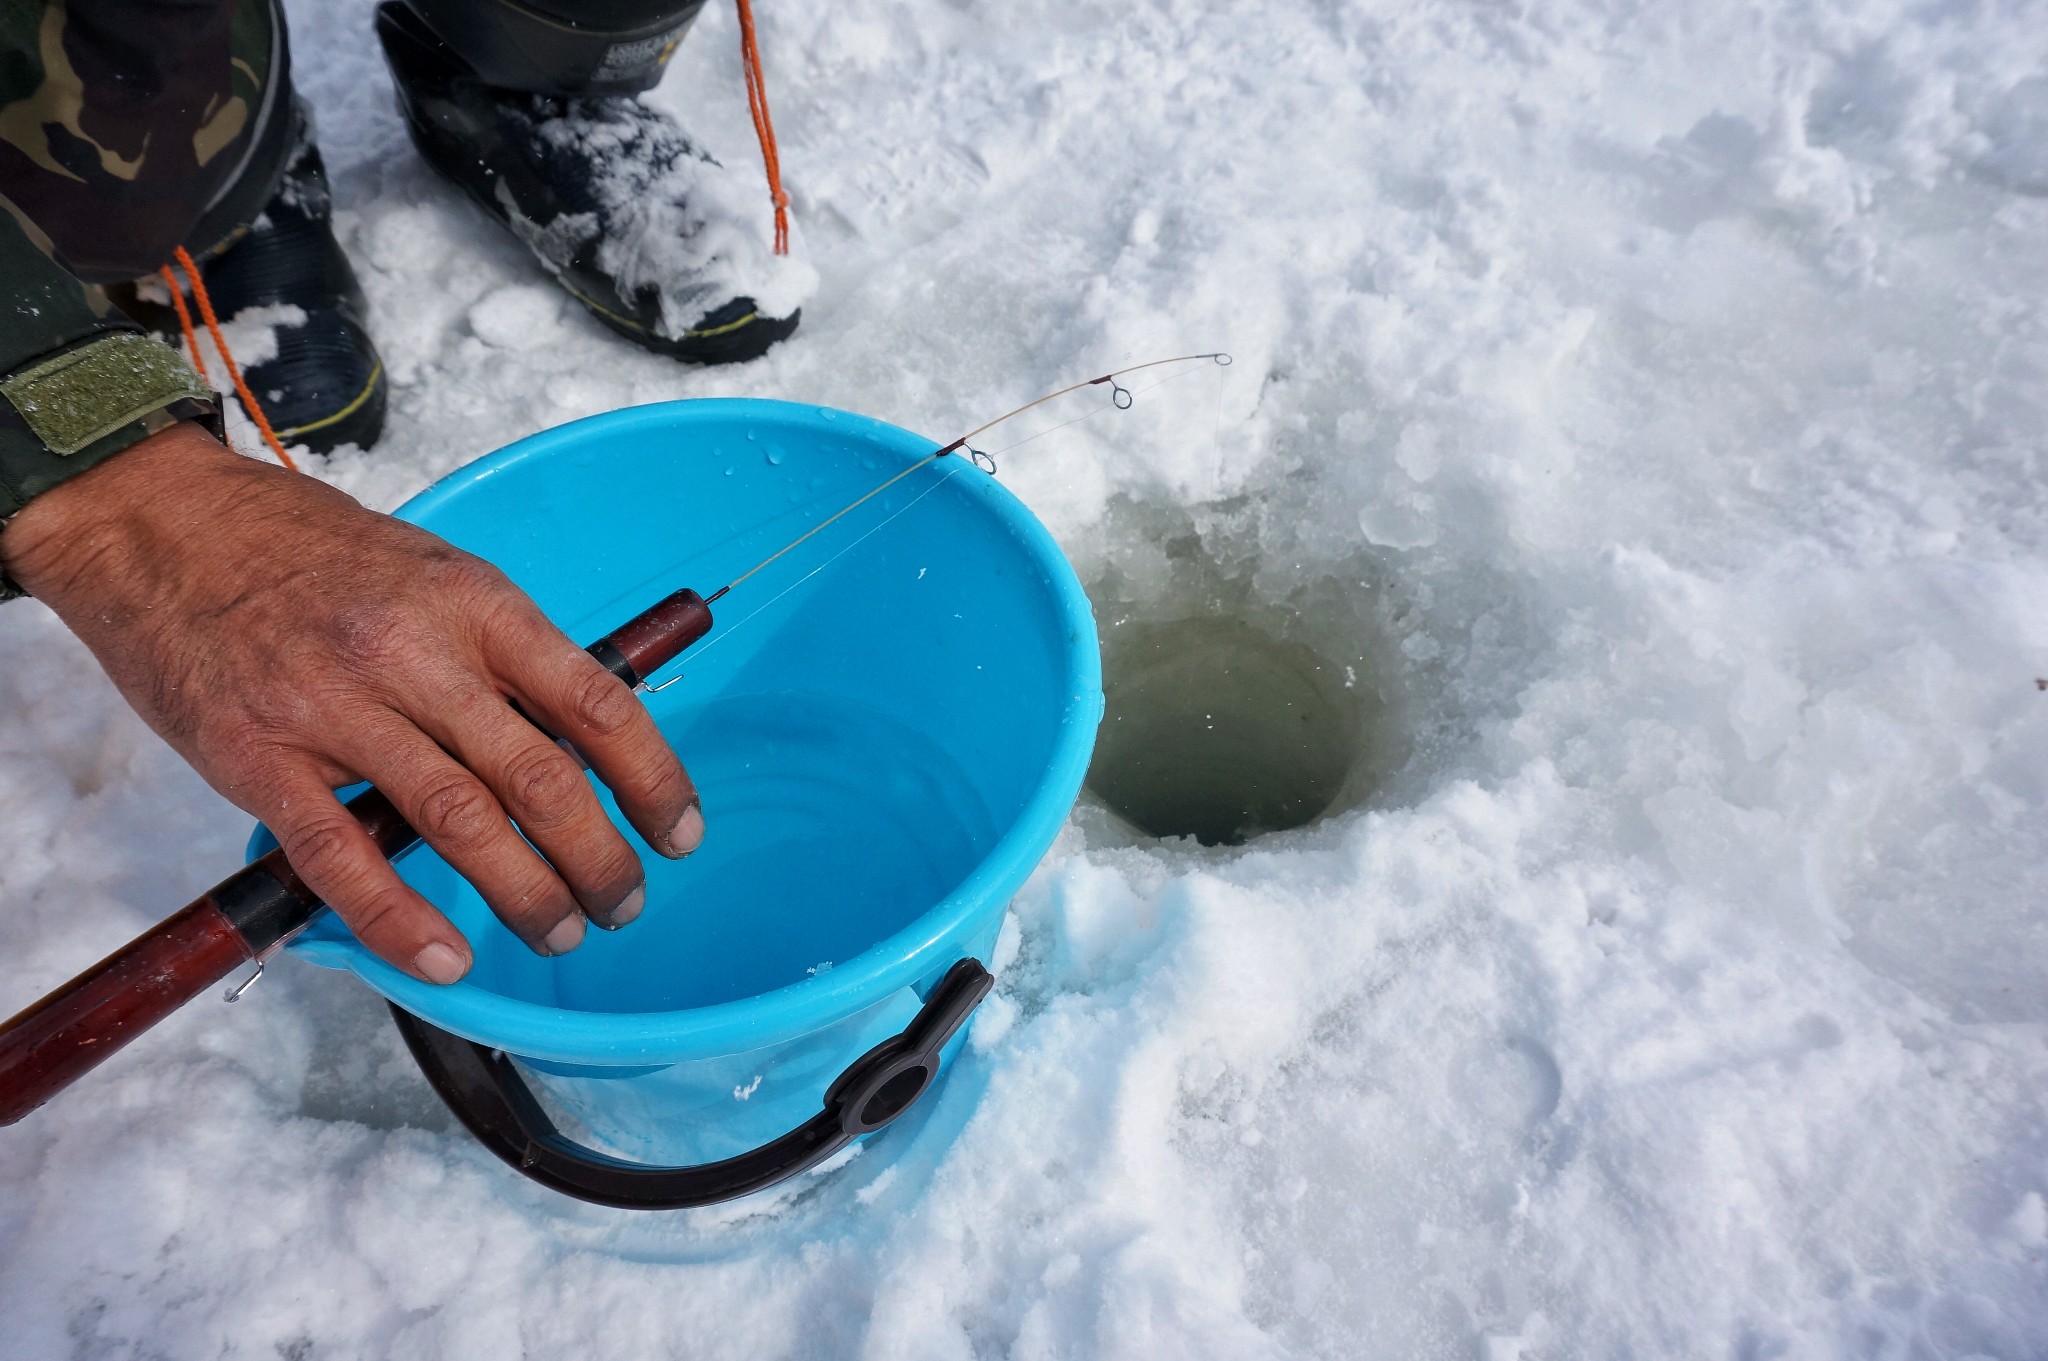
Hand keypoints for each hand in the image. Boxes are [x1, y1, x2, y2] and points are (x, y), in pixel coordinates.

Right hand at [0, 422, 702, 982]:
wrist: (166, 523)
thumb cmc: (311, 553)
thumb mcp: (434, 572)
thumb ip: (503, 652)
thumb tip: (582, 735)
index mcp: (475, 603)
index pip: (597, 704)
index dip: (654, 778)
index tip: (679, 832)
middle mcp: (416, 653)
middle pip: (540, 777)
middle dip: (600, 858)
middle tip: (624, 903)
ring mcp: (335, 706)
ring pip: (460, 822)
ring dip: (526, 893)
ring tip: (560, 931)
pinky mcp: (261, 756)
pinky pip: (342, 856)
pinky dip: (400, 919)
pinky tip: (445, 958)